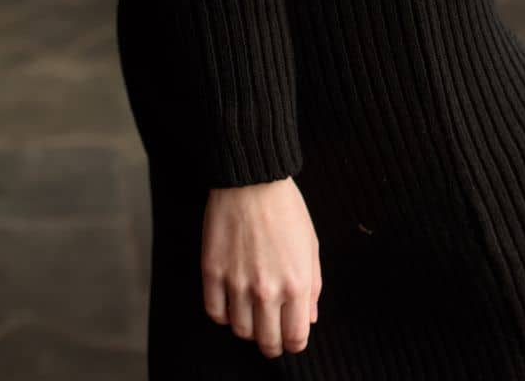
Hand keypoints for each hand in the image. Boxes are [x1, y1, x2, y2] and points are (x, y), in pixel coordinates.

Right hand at [201, 177, 321, 358]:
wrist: (252, 180)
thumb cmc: (285, 208)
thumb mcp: (311, 244)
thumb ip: (313, 286)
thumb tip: (310, 317)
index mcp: (296, 283)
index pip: (295, 336)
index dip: (294, 342)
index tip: (291, 338)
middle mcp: (266, 290)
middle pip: (266, 341)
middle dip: (272, 343)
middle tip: (271, 335)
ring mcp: (237, 284)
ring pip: (240, 330)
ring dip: (248, 328)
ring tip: (252, 314)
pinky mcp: (212, 274)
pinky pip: (215, 313)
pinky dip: (223, 314)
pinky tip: (231, 302)